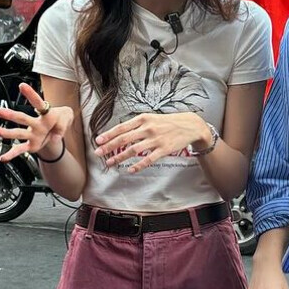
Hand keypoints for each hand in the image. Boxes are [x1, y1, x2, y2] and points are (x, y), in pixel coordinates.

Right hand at [0, 82, 73, 162]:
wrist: (58, 131)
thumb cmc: (60, 119)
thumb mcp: (67, 118)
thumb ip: (62, 126)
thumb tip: (56, 137)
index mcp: (45, 113)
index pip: (38, 102)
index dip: (31, 94)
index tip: (22, 86)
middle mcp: (35, 123)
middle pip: (22, 118)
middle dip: (11, 115)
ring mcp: (32, 134)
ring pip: (18, 133)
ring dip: (7, 133)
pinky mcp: (31, 145)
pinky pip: (20, 150)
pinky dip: (12, 154)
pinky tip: (3, 157)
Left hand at [94, 112, 210, 173]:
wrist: (190, 125)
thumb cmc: (169, 122)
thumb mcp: (152, 118)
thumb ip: (137, 125)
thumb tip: (121, 132)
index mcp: (143, 119)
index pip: (122, 127)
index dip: (109, 134)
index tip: (98, 140)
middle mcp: (148, 128)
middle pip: (124, 139)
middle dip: (109, 146)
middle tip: (98, 153)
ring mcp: (156, 139)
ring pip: (133, 150)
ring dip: (119, 157)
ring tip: (110, 163)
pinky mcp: (164, 149)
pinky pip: (148, 159)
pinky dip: (138, 165)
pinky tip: (130, 170)